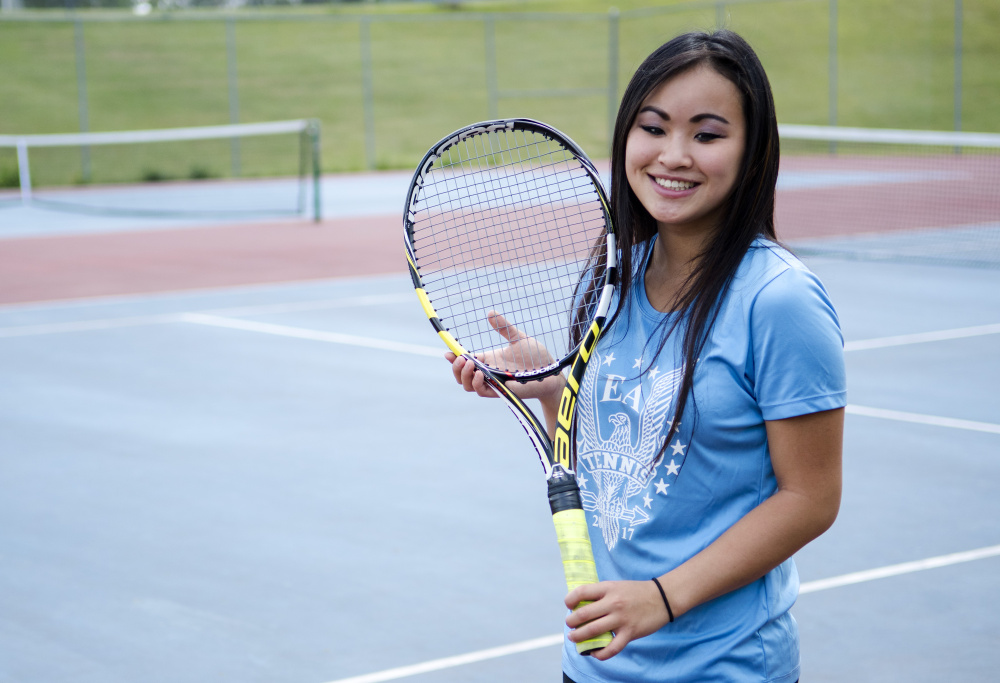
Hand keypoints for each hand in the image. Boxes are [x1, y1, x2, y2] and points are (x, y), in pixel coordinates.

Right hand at [445, 311, 563, 405]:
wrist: (551, 373)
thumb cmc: (537, 358)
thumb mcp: (518, 339)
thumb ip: (504, 327)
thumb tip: (490, 312)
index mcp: (489, 361)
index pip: (465, 361)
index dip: (454, 358)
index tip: (447, 351)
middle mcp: (489, 373)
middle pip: (461, 376)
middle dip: (455, 368)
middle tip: (460, 358)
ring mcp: (494, 384)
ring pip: (468, 386)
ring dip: (463, 375)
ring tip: (469, 364)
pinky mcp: (501, 392)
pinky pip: (482, 391)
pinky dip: (477, 383)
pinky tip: (480, 373)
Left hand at [564, 580, 671, 659]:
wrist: (662, 598)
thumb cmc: (637, 592)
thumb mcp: (617, 586)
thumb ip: (601, 594)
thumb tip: (581, 605)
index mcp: (608, 588)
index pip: (582, 592)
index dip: (570, 599)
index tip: (568, 605)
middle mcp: (613, 603)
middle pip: (584, 614)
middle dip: (572, 622)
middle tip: (570, 625)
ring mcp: (622, 619)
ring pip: (593, 631)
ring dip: (579, 637)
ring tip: (574, 638)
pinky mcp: (630, 633)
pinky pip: (612, 648)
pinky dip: (600, 653)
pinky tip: (594, 653)